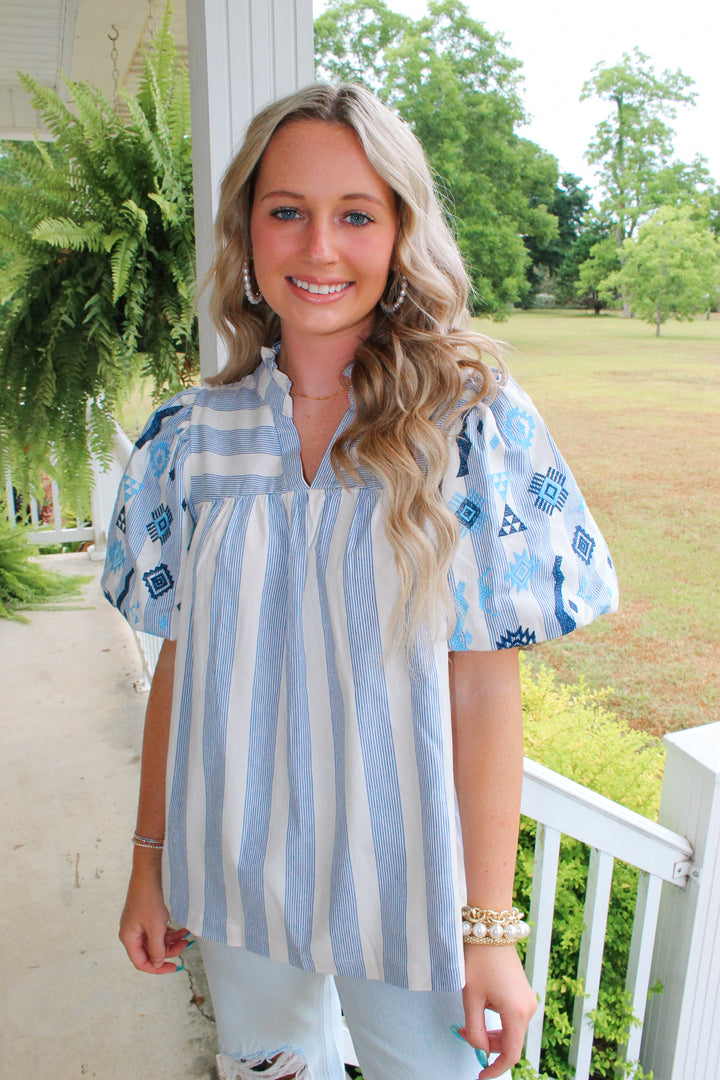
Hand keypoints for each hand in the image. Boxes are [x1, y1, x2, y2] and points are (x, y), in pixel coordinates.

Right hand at [119, 853, 188, 973]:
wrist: (148, 874)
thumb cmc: (149, 900)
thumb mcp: (156, 928)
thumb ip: (157, 949)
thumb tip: (157, 963)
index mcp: (129, 938)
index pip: (142, 962)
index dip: (158, 968)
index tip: (174, 967)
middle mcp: (131, 933)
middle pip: (150, 951)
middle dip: (169, 950)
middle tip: (185, 945)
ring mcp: (138, 924)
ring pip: (156, 941)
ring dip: (171, 940)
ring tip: (186, 936)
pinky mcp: (145, 917)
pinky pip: (157, 930)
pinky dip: (169, 931)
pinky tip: (181, 929)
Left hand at [460, 944, 536, 1077]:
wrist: (491, 930)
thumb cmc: (479, 961)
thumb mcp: (471, 997)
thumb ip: (475, 1029)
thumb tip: (480, 1051)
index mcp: (517, 1013)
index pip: (511, 1053)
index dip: (496, 1069)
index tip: (481, 1076)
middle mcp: (528, 1009)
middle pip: (510, 1042)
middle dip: (488, 1046)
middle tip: (463, 1035)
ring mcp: (527, 1000)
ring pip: (511, 1030)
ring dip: (490, 1034)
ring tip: (467, 1023)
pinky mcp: (523, 993)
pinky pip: (511, 1017)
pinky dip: (496, 1022)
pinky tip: (479, 1010)